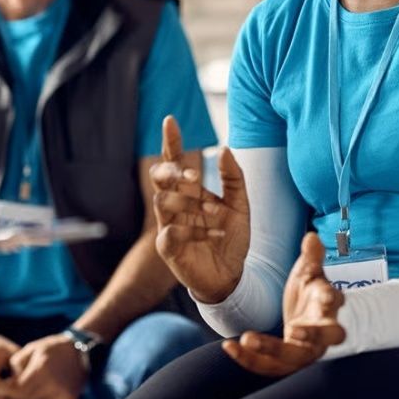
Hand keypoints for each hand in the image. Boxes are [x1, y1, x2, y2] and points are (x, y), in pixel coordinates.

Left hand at [8, 334, 86, 398]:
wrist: (80, 350)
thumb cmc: (50, 348)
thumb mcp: (31, 349)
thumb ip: (16, 365)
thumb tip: (7, 385)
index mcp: (42, 368)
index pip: (18, 390)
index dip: (7, 392)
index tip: (2, 389)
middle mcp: (54, 383)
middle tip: (8, 396)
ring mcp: (63, 393)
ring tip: (21, 398)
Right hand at [152, 116, 249, 302]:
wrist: (232, 276)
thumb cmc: (230, 238)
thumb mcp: (240, 205)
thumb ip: (233, 177)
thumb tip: (224, 148)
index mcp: (189, 192)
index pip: (174, 161)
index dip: (170, 141)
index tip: (170, 121)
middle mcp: (175, 206)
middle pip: (158, 178)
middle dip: (172, 173)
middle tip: (194, 178)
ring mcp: (168, 226)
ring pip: (162, 202)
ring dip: (188, 204)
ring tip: (214, 213)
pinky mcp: (168, 248)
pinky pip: (172, 232)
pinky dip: (195, 231)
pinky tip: (217, 235)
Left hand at [224, 233, 344, 377]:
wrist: (302, 318)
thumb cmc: (309, 293)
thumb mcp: (308, 273)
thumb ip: (311, 258)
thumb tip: (311, 237)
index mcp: (328, 307)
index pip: (336, 304)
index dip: (332, 299)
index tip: (326, 294)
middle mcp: (321, 333)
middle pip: (324, 339)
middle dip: (311, 336)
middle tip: (294, 330)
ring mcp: (304, 351)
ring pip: (292, 358)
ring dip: (270, 350)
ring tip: (247, 338)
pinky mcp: (285, 362)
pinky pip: (267, 366)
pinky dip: (248, 359)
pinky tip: (228, 346)